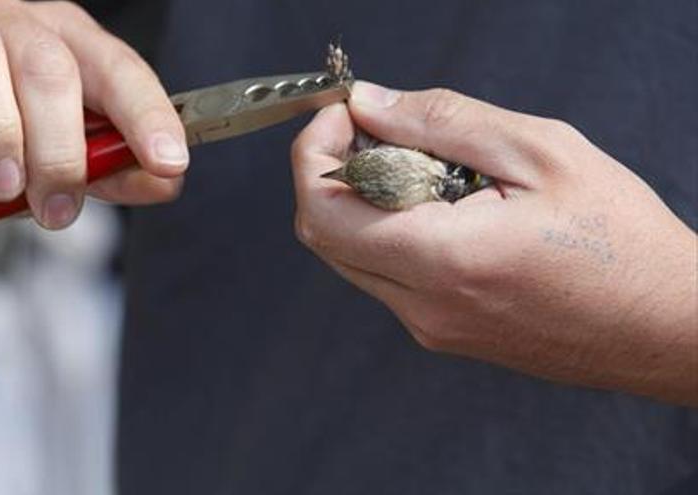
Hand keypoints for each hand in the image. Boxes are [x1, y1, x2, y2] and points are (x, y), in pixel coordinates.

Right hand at [0, 0, 186, 229]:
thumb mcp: (59, 157)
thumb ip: (110, 168)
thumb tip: (166, 182)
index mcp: (64, 42)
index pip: (117, 68)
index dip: (147, 114)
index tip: (169, 161)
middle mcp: (8, 25)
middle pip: (47, 66)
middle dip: (60, 148)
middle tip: (57, 211)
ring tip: (1, 189)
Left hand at [292, 82, 696, 405]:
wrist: (663, 324)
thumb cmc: (620, 240)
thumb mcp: (539, 151)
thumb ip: (441, 122)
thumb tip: (370, 104)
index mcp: (444, 260)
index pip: (323, 210)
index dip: (313, 152)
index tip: (343, 116)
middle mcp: (423, 306)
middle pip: (324, 234)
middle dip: (333, 171)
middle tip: (380, 132)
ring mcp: (430, 327)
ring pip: (350, 256)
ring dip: (363, 202)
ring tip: (426, 169)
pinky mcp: (442, 333)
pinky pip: (385, 277)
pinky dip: (389, 231)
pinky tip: (443, 208)